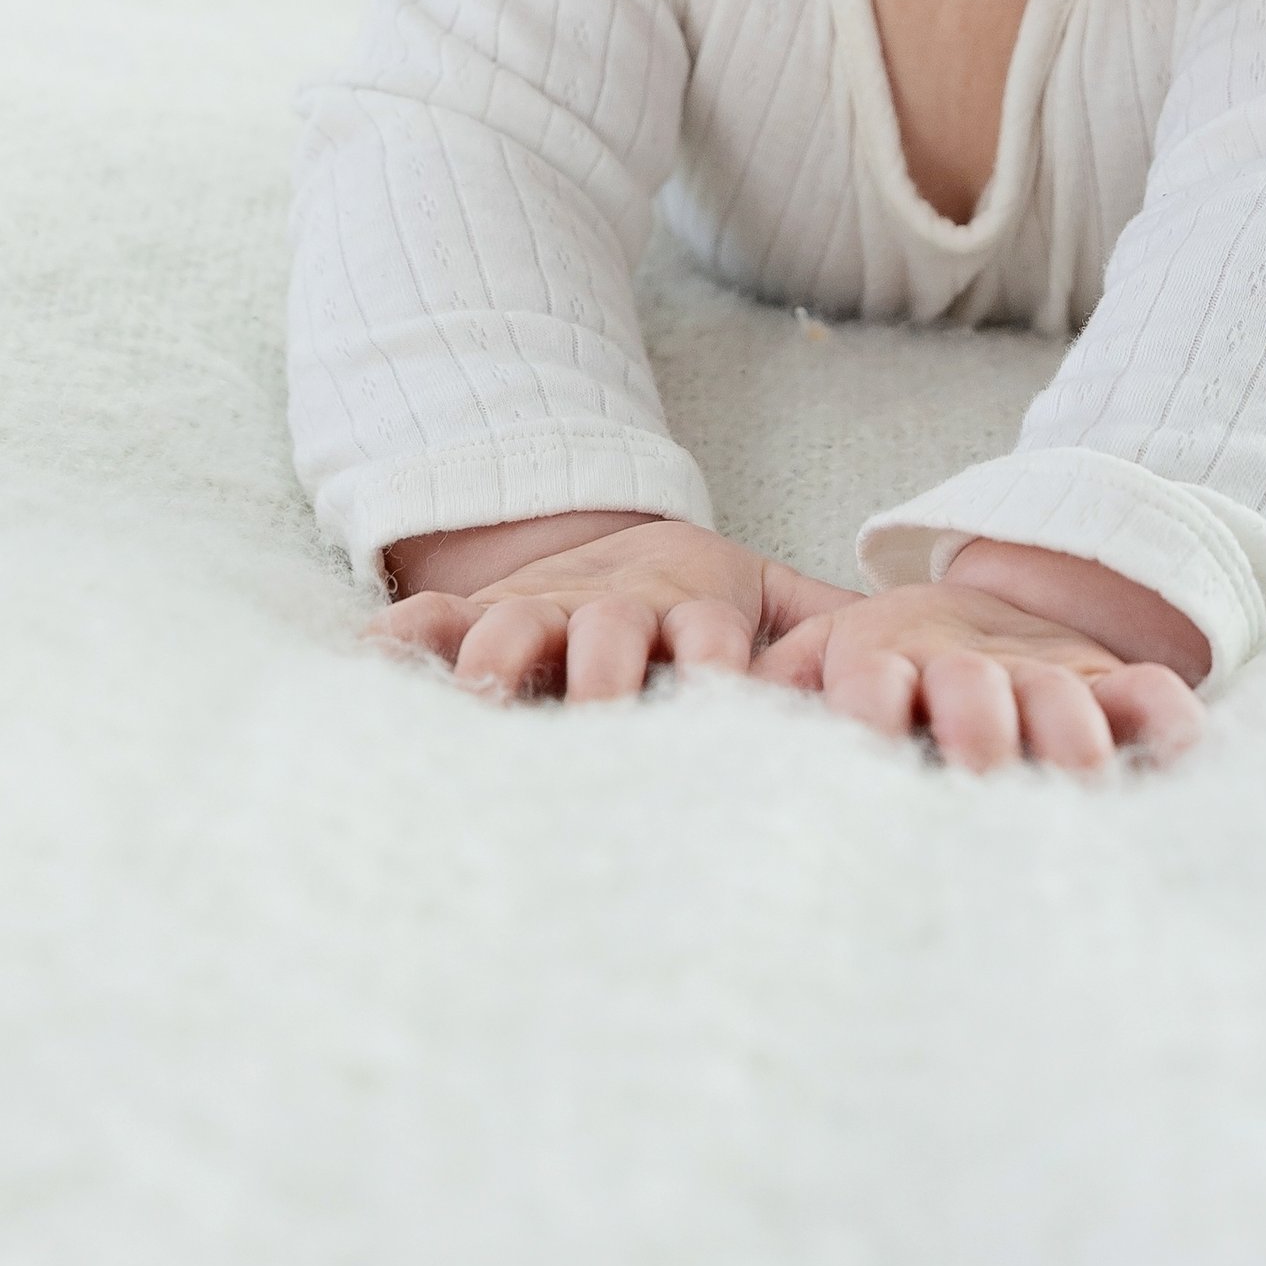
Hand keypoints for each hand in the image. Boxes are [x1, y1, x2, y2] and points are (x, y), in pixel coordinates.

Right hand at [372, 512, 859, 701]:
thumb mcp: (767, 601)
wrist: (610, 544)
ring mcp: (538, 607)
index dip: (717, 666)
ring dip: (494, 658)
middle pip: (608, 636)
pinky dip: (395, 637)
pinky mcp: (477, 612)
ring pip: (514, 627)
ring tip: (473, 701)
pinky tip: (358, 665)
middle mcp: (613, 610)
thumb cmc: (699, 604)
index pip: (711, 638)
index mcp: (692, 612)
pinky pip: (427, 618)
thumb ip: (831, 636)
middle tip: (598, 721)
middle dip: (603, 675)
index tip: (724, 703)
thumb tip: (908, 676)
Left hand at [756, 578, 1202, 772]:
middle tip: (983, 779)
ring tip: (1080, 788)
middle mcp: (965, 665)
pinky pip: (1149, 692)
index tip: (866, 751)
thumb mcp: (814, 668)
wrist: (973, 611)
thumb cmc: (878, 671)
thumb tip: (696, 743)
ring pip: (1061, 694)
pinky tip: (1191, 757)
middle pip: (974, 688)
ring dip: (1068, 735)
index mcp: (883, 660)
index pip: (871, 680)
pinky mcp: (1106, 684)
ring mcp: (1041, 673)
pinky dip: (1172, 720)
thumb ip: (768, 697)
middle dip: (979, 727)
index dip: (870, 710)